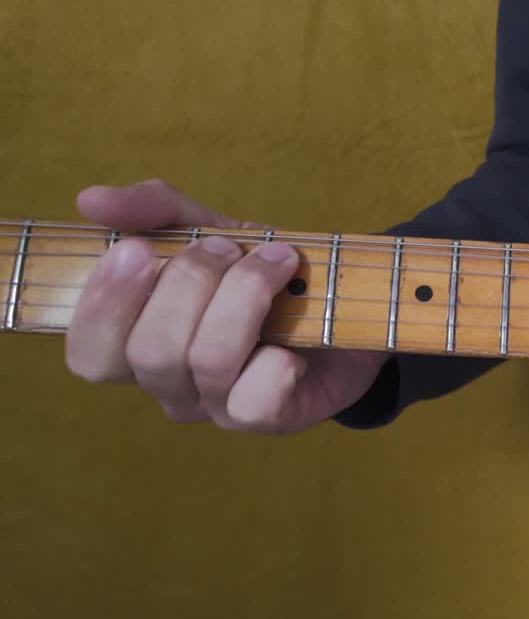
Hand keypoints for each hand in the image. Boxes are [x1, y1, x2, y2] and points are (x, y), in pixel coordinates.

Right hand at [65, 179, 387, 433]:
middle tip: (227, 247)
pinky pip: (256, 401)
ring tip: (277, 262)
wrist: (348, 299)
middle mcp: (173, 386)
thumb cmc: (262, 272)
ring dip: (243, 296)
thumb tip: (91, 200)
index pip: (91, 354)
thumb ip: (152, 211)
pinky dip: (275, 359)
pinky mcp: (274, 418)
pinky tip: (293, 337)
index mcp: (140, 346)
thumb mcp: (208, 227)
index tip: (139, 249)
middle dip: (190, 283)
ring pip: (207, 361)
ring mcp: (221, 407)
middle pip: (150, 352)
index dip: (105, 305)